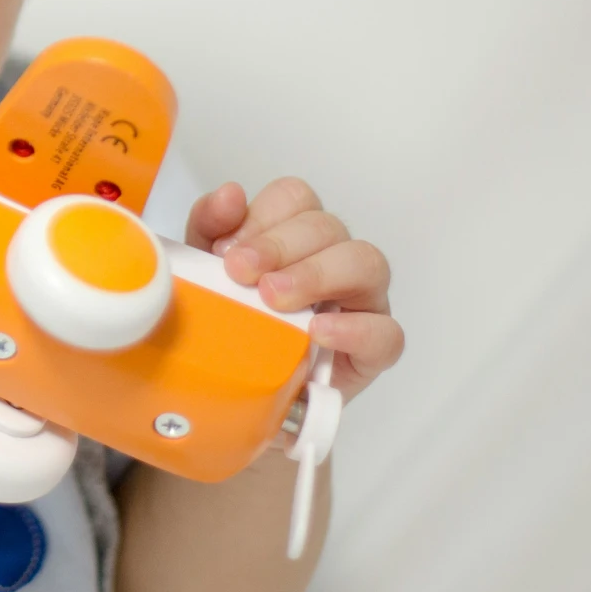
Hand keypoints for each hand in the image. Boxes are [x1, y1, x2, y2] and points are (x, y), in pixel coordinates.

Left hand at [185, 178, 401, 400]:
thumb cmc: (230, 326)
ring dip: (316, 275)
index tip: (225, 248)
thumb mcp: (206, 272)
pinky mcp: (373, 351)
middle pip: (327, 226)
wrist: (236, 397)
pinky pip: (385, 332)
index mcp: (295, 236)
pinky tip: (317, 331)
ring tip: (274, 298)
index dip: (262, 215)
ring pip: (366, 263)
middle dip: (280, 245)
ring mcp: (361, 302)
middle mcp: (333, 259)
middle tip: (241, 272)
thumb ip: (210, 227)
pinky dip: (353, 328)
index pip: (295, 198)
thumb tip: (230, 194)